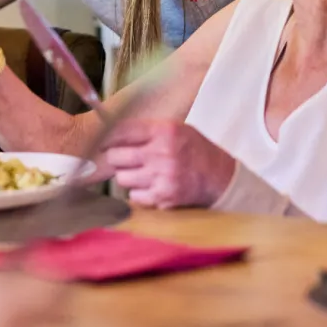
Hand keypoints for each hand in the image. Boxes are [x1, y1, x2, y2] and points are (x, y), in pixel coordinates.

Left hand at [101, 119, 236, 208]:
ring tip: (143, 174)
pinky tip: (152, 187)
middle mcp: (161, 152)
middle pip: (115, 157)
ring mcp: (162, 176)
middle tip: (124, 160)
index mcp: (164, 131)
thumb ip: (148, 131)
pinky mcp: (164, 197)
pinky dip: (139, 193)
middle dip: (116, 159)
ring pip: (122, 178)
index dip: (107, 138)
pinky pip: (134, 196)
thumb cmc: (197, 151)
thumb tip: (112, 132)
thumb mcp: (177, 129)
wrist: (222, 178)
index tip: (103, 142)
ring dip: (128, 177)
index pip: (121, 131)